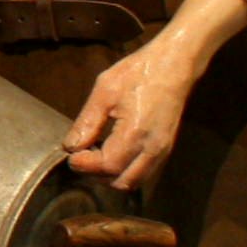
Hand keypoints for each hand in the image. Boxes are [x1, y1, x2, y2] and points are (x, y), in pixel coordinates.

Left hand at [65, 40, 197, 192]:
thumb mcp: (105, 91)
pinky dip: (124, 170)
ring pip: (133, 181)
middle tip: (82, 156)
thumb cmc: (139, 72)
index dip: (85, 165)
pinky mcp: (166, 148)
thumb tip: (71, 147)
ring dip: (111, 176)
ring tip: (96, 155)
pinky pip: (143, 172)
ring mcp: (163, 150)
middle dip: (96, 175)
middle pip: (121, 182)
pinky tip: (112, 152)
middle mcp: (153, 148)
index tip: (71, 154)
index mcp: (136, 133)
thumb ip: (87, 122)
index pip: (107, 166)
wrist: (174, 64)